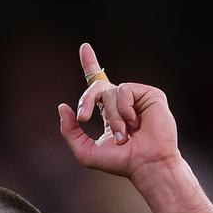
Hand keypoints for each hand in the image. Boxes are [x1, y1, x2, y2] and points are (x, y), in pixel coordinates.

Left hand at [58, 43, 182, 182]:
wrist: (145, 164)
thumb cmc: (120, 162)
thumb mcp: (85, 151)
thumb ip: (70, 131)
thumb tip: (62, 107)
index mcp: (109, 112)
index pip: (98, 84)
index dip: (90, 65)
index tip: (84, 48)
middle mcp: (123, 102)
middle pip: (97, 87)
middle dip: (85, 100)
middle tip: (83, 117)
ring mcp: (137, 98)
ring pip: (110, 92)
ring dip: (112, 117)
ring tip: (123, 135)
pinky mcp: (150, 95)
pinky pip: (125, 90)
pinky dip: (124, 109)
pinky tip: (135, 123)